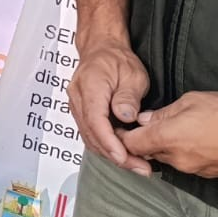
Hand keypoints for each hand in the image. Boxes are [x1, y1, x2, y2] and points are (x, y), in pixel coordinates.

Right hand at [68, 40, 151, 173]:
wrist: (101, 49)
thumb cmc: (116, 59)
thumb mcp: (132, 74)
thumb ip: (128, 96)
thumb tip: (125, 117)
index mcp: (90, 85)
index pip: (95, 120)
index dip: (109, 143)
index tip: (125, 157)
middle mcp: (78, 97)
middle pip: (91, 134)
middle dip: (114, 155)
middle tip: (140, 167)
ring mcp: (76, 105)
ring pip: (89, 137)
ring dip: (111, 153)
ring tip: (136, 163)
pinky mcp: (81, 112)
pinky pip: (90, 133)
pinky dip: (106, 145)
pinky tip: (123, 151)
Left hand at [121, 92, 217, 177]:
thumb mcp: (190, 101)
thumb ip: (163, 113)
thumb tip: (145, 119)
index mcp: (167, 138)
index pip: (131, 143)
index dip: (121, 135)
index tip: (119, 127)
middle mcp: (177, 159)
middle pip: (147, 153)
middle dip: (142, 141)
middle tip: (143, 127)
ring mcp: (193, 170)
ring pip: (167, 159)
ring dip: (163, 147)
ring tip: (173, 130)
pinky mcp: (207, 174)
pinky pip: (185, 164)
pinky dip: (181, 153)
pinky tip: (191, 140)